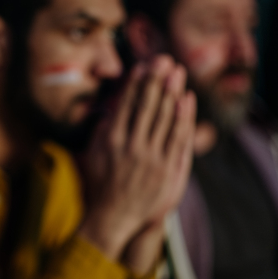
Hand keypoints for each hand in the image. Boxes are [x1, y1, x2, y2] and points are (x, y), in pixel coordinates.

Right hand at [78, 55, 195, 268]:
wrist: (112, 218)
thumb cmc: (98, 185)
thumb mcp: (91, 155)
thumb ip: (101, 131)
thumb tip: (111, 109)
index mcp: (110, 141)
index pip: (126, 104)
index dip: (137, 82)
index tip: (144, 65)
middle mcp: (131, 147)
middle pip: (147, 106)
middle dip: (157, 80)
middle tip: (165, 59)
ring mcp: (151, 159)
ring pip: (165, 118)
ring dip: (172, 91)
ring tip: (177, 71)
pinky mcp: (167, 171)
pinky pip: (179, 138)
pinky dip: (184, 117)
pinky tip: (186, 99)